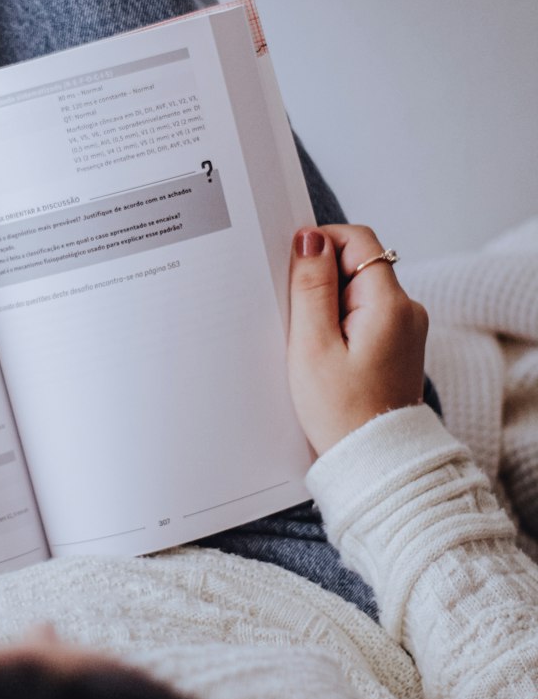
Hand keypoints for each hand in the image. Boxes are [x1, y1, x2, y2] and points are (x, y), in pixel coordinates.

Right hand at [287, 225, 428, 455]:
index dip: (321, 244)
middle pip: (357, 263)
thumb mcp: (313, 345)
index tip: (292, 270)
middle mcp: (406, 309)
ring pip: (357, 289)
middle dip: (321, 280)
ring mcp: (404, 327)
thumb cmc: (341, 412)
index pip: (358, 240)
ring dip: (327, 304)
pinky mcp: (396, 344)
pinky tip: (324, 353)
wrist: (374, 461)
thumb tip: (310, 237)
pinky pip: (363, 313)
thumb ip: (312, 286)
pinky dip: (339, 323)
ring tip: (311, 342)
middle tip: (297, 317)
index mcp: (390, 304)